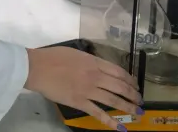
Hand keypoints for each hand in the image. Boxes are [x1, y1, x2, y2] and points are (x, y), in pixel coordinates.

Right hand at [26, 46, 142, 130]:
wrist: (37, 68)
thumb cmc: (53, 57)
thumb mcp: (76, 53)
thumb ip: (90, 61)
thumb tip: (99, 68)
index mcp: (94, 62)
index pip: (119, 72)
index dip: (131, 80)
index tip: (135, 85)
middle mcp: (95, 76)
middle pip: (121, 87)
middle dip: (134, 95)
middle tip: (140, 101)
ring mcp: (88, 91)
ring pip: (114, 100)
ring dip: (129, 107)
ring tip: (137, 112)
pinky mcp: (79, 103)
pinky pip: (98, 113)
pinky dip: (111, 121)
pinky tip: (121, 126)